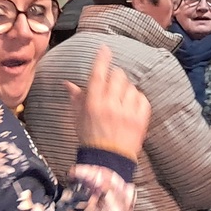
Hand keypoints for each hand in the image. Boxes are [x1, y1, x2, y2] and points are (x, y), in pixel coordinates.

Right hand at [68, 45, 150, 160]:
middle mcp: (110, 105)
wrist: (108, 161)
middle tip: (113, 87)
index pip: (98, 75)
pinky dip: (137, 99)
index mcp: (93, 104)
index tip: (105, 49)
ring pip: (130, 86)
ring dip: (126, 90)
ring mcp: (127, 112)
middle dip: (115, 77)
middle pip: (117, 76)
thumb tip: (67, 83)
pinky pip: (142, 98)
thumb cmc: (90, 139)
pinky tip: (131, 107)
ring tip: (121, 101)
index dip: (101, 60)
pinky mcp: (141, 119)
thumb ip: (76, 98)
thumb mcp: (78, 118)